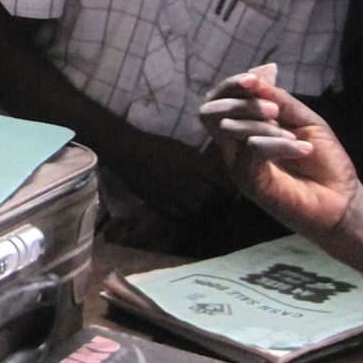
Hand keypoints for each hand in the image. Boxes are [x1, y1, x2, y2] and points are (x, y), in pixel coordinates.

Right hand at [109, 129, 233, 223]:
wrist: (130, 151)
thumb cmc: (157, 146)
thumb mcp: (183, 148)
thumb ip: (200, 162)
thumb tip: (217, 174)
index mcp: (193, 164)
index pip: (218, 183)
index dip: (227, 191)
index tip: (232, 197)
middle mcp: (185, 181)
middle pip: (208, 198)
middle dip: (215, 202)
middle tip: (219, 206)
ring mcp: (171, 193)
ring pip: (195, 210)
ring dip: (200, 210)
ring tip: (202, 211)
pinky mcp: (158, 202)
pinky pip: (177, 216)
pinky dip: (184, 217)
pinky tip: (186, 213)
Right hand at [199, 74, 360, 237]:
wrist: (343, 202)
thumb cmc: (325, 162)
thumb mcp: (305, 121)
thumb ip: (280, 100)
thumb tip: (257, 77)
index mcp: (246, 129)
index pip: (218, 101)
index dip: (231, 86)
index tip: (254, 79)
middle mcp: (236, 147)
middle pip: (210, 113)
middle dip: (239, 101)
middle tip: (273, 110)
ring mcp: (240, 166)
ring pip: (228, 129)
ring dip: (260, 123)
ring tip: (294, 134)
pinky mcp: (250, 183)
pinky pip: (252, 150)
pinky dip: (278, 144)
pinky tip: (302, 148)